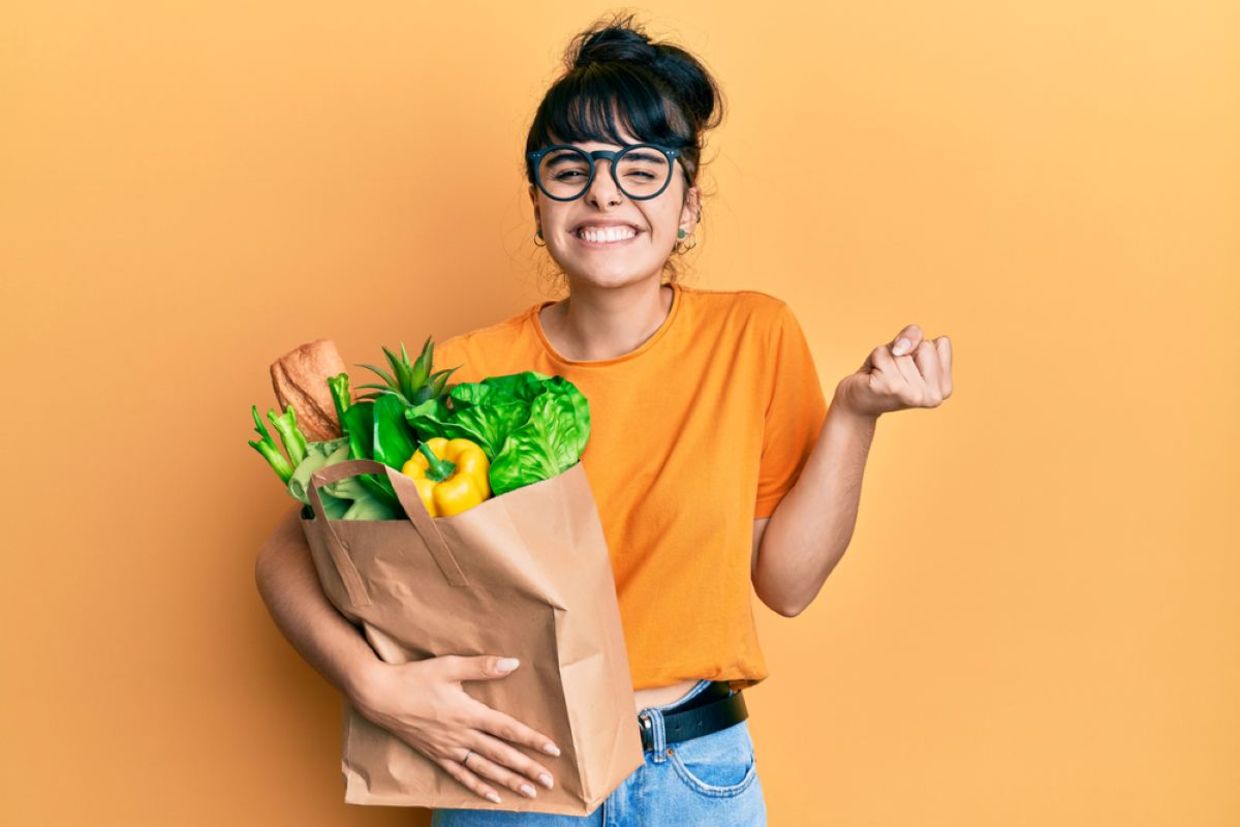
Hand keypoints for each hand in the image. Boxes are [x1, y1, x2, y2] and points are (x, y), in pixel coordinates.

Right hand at [351, 654, 559, 803]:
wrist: (379, 696)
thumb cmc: (415, 678)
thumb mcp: (450, 666)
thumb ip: (482, 667)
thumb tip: (513, 663)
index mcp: (468, 713)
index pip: (508, 730)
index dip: (532, 740)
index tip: (553, 750)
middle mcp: (461, 735)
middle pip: (501, 756)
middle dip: (527, 768)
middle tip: (549, 781)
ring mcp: (448, 748)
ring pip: (484, 770)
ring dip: (508, 782)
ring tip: (529, 793)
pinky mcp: (435, 755)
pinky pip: (460, 775)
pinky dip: (478, 787)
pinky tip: (493, 797)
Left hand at [834, 324, 952, 418]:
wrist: (858, 401)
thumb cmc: (885, 373)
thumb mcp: (906, 349)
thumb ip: (913, 336)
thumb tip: (900, 349)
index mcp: (945, 388)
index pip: (942, 343)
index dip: (922, 349)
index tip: (910, 368)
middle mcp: (933, 395)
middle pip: (926, 345)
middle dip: (906, 352)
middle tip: (895, 373)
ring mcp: (913, 393)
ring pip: (903, 349)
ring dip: (888, 357)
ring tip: (884, 376)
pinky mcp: (891, 387)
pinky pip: (883, 353)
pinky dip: (875, 358)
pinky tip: (874, 377)